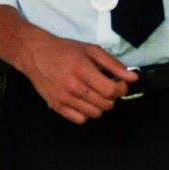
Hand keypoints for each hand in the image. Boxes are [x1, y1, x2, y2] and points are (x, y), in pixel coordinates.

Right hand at [22, 31, 136, 122]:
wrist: (35, 55)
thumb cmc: (64, 50)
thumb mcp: (91, 50)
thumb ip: (113, 65)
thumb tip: (132, 77)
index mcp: (82, 70)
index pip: (111, 90)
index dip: (121, 89)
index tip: (120, 84)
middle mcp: (73, 86)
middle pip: (106, 104)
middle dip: (112, 97)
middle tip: (107, 87)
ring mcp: (64, 98)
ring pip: (95, 113)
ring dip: (100, 105)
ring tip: (94, 93)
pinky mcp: (57, 106)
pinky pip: (81, 119)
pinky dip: (86, 112)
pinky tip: (84, 100)